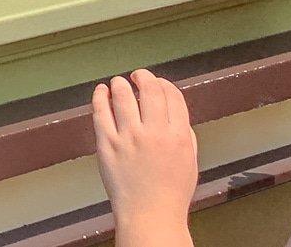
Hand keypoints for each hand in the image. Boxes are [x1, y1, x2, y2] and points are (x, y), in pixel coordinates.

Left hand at [92, 70, 197, 246]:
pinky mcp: (107, 144)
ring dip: (120, 84)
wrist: (150, 216)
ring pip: (122, 95)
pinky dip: (100, 96)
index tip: (158, 82)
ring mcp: (129, 137)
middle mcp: (155, 133)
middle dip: (143, 76)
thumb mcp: (189, 160)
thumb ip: (184, 133)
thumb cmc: (171, 192)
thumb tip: (174, 111)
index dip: (164, 83)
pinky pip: (101, 112)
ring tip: (119, 83)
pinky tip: (101, 91)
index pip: (173, 96)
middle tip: (137, 76)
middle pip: (150, 89)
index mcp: (178, 136)